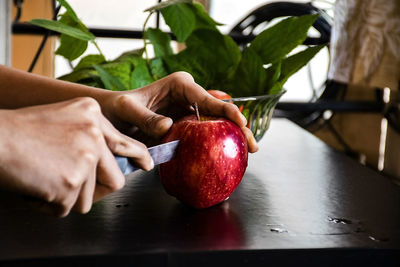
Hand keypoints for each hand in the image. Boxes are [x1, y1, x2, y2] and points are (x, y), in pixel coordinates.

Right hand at [0, 97, 152, 216]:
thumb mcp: (62, 117)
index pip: (126, 143)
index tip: (146, 165)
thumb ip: (89, 134)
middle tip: (73, 188)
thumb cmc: (19, 130)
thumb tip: (107, 160)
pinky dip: (49, 204)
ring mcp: (86, 157)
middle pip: (114, 178)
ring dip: (65, 196)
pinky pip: (66, 207)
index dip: (138, 157)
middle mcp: (94, 133)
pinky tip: (35, 186)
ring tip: (43, 178)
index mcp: (92, 114)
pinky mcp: (72, 181)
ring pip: (88, 197)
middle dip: (96, 190)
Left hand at [99, 72, 257, 152]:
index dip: (226, 110)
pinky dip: (218, 144)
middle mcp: (189, 97)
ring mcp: (190, 113)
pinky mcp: (188, 127)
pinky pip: (206, 136)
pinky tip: (230, 155)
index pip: (207, 97)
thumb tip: (169, 125)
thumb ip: (146, 118)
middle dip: (238, 126)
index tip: (240, 122)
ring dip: (232, 137)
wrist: (112, 117)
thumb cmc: (117, 108)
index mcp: (179, 85)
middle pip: (219, 112)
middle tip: (252, 145)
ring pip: (217, 125)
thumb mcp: (128, 110)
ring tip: (248, 151)